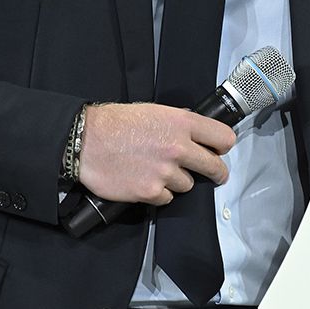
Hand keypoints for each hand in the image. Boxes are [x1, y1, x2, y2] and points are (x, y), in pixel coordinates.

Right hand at [78, 102, 235, 204]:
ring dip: (176, 180)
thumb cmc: (115, 123)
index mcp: (181, 122)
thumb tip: (195, 133)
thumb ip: (178, 123)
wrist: (86, 141)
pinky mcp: (151, 191)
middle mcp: (178, 147)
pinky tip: (144, 180)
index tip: (220, 151)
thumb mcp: (153, 111)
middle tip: (214, 175)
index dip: (223, 146)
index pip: (223, 137)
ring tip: (155, 169)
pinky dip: (158, 192)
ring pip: (187, 184)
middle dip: (216, 172)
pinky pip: (167, 198)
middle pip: (215, 167)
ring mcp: (165, 172)